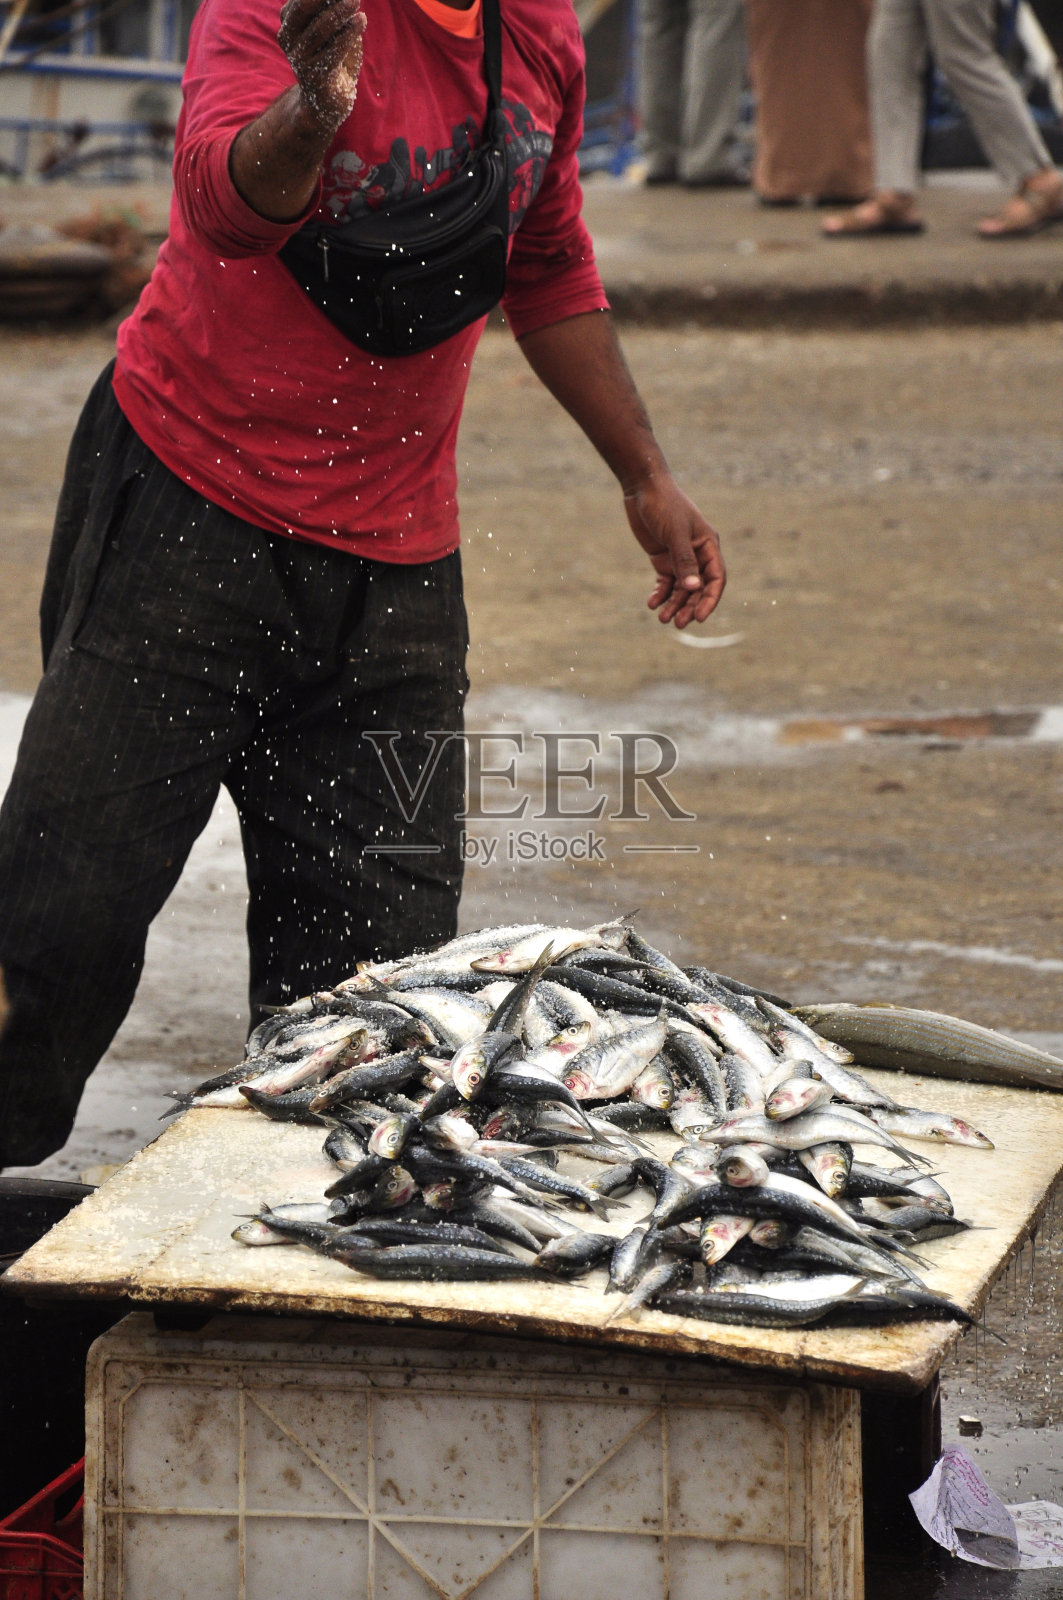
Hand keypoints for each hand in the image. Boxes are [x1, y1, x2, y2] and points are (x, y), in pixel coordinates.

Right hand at [278, 0, 366, 132]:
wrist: (327, 101)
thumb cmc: (331, 58)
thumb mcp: (331, 29)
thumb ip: (332, 8)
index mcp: (289, 22)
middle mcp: (288, 38)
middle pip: (302, 8)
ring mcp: (299, 59)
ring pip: (318, 29)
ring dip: (339, 12)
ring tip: (356, 0)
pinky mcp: (314, 76)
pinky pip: (333, 50)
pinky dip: (349, 33)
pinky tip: (361, 20)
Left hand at [624, 476, 725, 627]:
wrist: (643, 488)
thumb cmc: (664, 505)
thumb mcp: (675, 533)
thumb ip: (684, 560)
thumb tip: (693, 588)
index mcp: (708, 546)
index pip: (715, 579)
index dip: (709, 600)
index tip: (699, 617)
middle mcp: (697, 554)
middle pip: (698, 588)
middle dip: (689, 606)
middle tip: (677, 624)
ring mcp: (680, 557)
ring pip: (681, 588)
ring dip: (673, 604)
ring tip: (662, 618)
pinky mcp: (663, 558)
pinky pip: (665, 582)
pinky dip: (660, 593)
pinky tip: (652, 603)